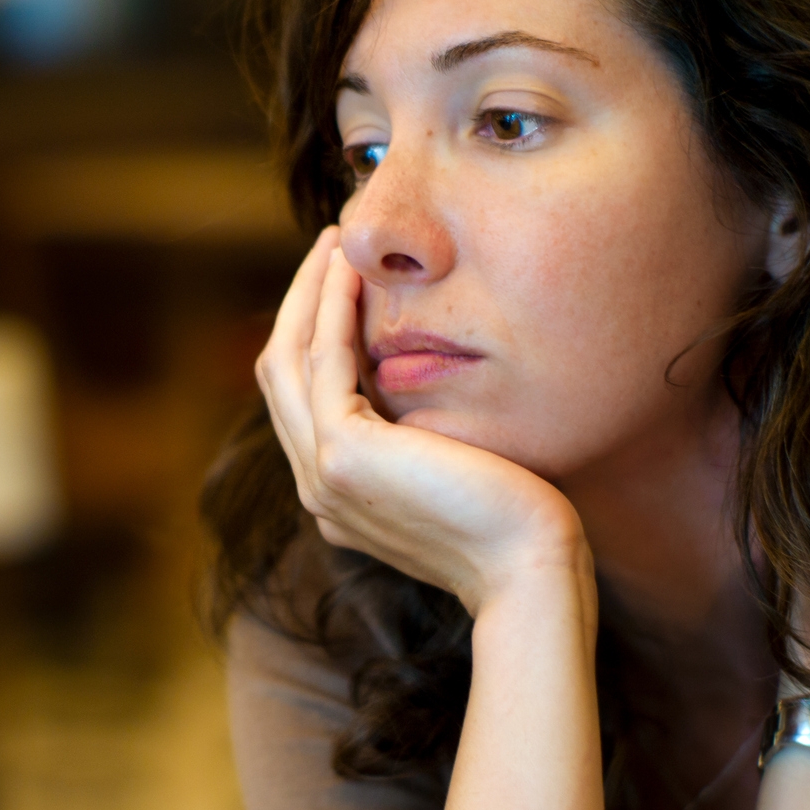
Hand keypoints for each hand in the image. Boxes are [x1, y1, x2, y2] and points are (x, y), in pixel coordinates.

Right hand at [254, 227, 591, 616]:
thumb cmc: (515, 522)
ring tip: (334, 243)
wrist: (528, 566)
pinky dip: (330, 308)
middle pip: (280, 373)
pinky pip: (323, 360)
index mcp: (337, 496)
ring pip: (288, 361)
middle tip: (329, 247)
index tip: (342, 281)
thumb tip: (421, 386)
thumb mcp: (450, 470)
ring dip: (307, 294)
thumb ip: (418, 440)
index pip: (303, 400)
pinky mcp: (342, 454)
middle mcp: (316, 489)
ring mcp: (321, 475)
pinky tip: (351, 272)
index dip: (313, 333)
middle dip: (299, 303)